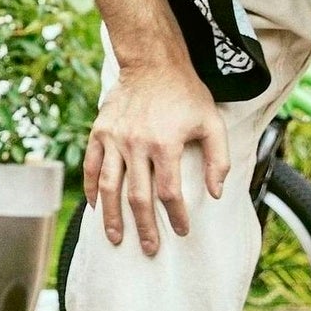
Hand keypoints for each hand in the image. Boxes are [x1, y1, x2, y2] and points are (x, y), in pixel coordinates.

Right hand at [83, 59, 229, 258]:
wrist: (152, 62)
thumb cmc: (187, 94)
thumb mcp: (212, 122)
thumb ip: (219, 159)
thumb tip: (215, 193)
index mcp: (165, 144)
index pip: (169, 192)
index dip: (176, 216)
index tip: (182, 231)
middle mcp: (136, 144)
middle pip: (138, 197)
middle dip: (144, 227)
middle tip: (150, 248)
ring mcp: (114, 139)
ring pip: (110, 187)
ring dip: (112, 216)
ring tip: (116, 238)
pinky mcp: (100, 132)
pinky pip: (92, 166)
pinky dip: (91, 188)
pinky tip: (95, 207)